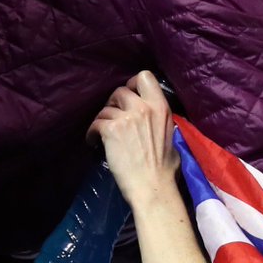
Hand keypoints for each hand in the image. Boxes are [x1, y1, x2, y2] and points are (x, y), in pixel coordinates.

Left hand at [87, 71, 179, 200]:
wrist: (152, 186)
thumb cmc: (165, 168)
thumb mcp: (170, 135)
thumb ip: (158, 121)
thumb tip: (150, 120)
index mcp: (161, 107)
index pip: (145, 76)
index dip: (133, 84)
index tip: (129, 96)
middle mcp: (144, 108)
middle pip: (120, 91)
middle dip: (114, 103)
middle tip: (113, 118)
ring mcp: (126, 118)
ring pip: (105, 108)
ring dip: (102, 120)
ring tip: (102, 135)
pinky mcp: (110, 130)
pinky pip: (95, 123)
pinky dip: (92, 133)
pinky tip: (94, 143)